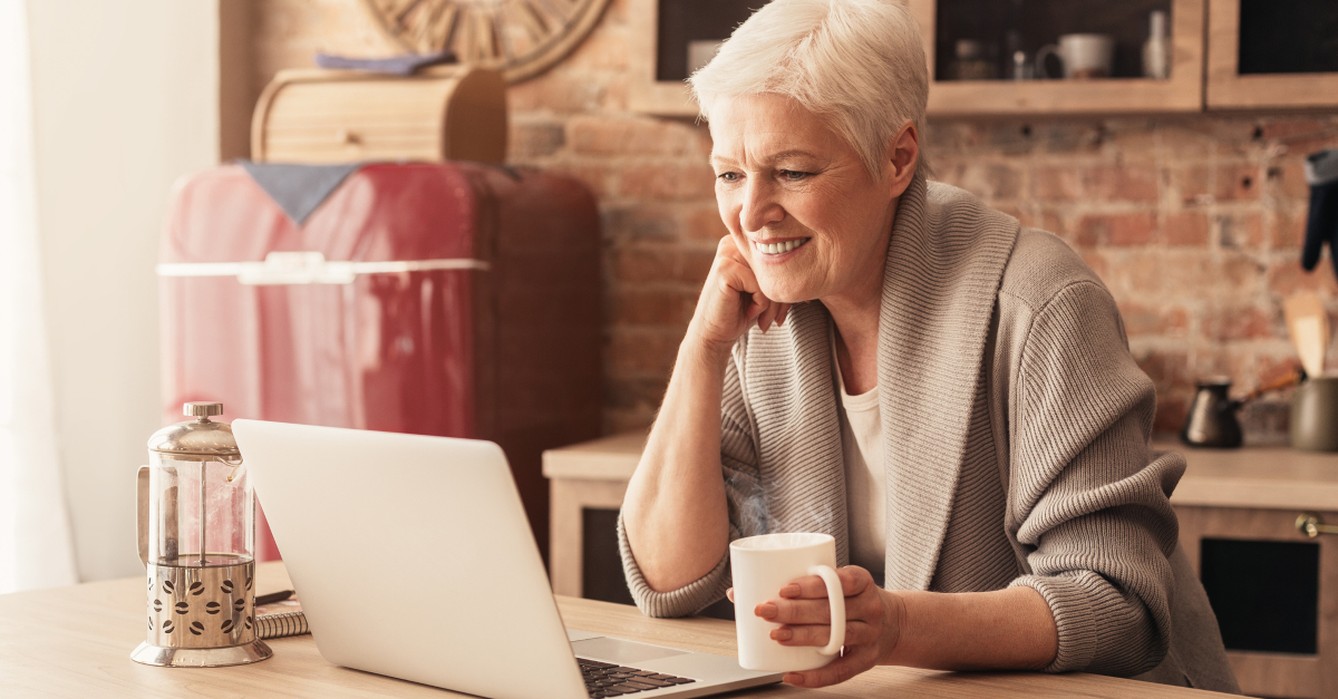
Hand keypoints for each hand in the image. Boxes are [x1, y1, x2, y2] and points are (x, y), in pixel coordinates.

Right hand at [688, 236, 789, 352]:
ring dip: (772, 303)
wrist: (713, 335)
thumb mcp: (764, 289)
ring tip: (764, 319)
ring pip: (769, 275)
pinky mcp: (725, 269)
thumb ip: (779, 273)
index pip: (777, 255)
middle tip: (779, 320)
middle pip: (774, 264)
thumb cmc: (742, 312)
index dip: (785, 283)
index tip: (790, 308)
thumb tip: (816, 269)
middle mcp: (732, 242)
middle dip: (782, 296)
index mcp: (742, 242)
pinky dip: (760, 304)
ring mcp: (726, 253)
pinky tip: (749, 312)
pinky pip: (759, 285)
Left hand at [756, 565, 900, 687]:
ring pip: (836, 636)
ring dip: (803, 636)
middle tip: (765, 610)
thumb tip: (736, 591)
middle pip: (831, 610)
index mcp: (861, 581)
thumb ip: (797, 584)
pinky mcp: (866, 660)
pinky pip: (841, 671)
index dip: (811, 585)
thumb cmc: (850, 600)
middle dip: (794, 610)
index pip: (838, 580)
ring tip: (777, 635)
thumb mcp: (837, 584)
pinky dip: (814, 677)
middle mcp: (869, 607)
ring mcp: (870, 635)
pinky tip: (791, 675)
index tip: (784, 588)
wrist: (894, 624)